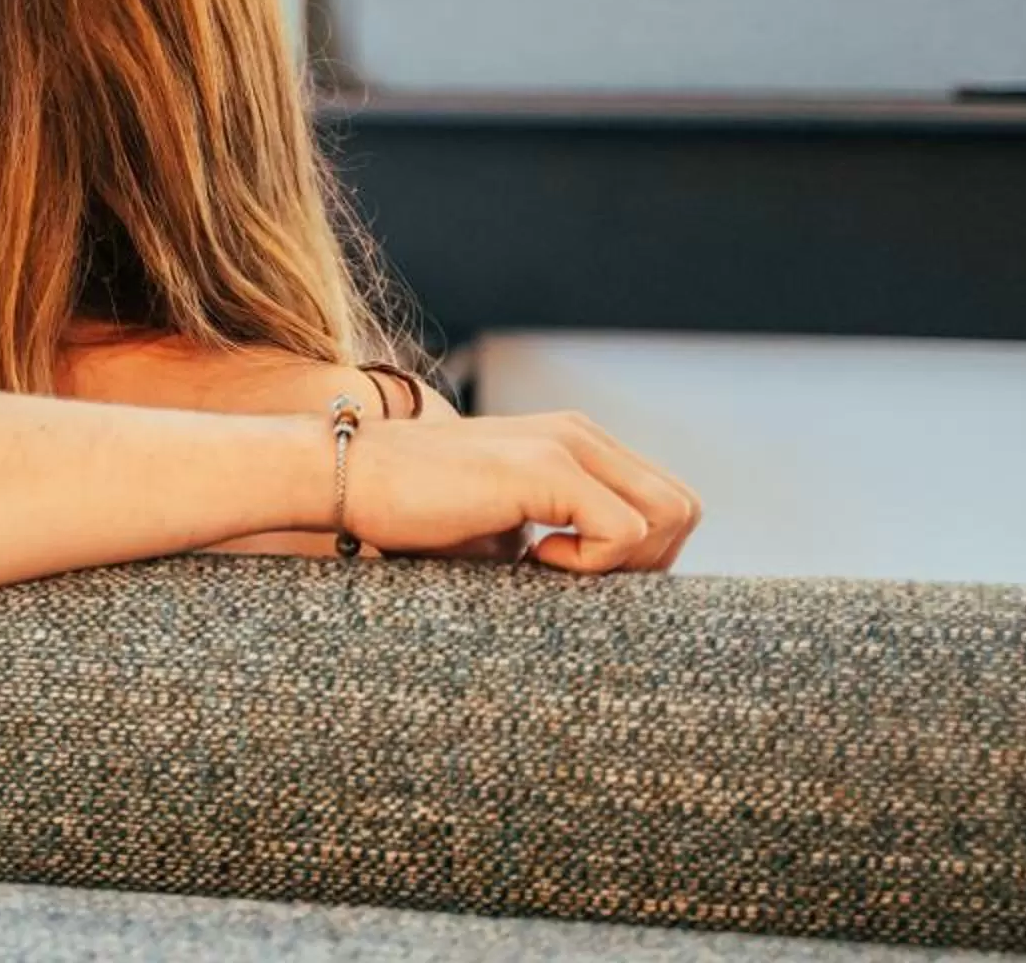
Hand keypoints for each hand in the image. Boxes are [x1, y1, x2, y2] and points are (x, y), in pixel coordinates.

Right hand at [344, 411, 698, 571]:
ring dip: (625, 563)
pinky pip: (623, 531)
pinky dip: (590, 564)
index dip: (640, 557)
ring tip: (553, 570)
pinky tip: (530, 562)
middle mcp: (581, 434)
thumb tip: (610, 590)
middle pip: (681, 509)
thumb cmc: (411, 514)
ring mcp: (568, 444)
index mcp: (576, 443)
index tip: (579, 582)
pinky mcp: (547, 467)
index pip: (663, 502)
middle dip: (645, 564)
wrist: (344, 477)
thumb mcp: (505, 526)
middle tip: (572, 582)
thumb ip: (559, 535)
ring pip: (670, 516)